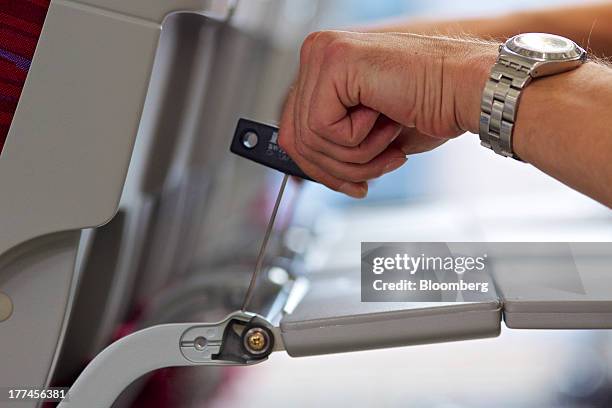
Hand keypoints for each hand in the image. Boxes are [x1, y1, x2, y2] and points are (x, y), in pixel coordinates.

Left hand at [278, 31, 495, 196]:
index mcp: (322, 67)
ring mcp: (324, 53)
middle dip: (336, 170)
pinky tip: (386, 123)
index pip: (292, 129)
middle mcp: (318, 53)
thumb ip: (330, 146)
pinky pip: (323, 128)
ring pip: (309, 138)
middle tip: (371, 176)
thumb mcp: (366, 137)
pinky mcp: (336, 61)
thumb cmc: (430, 108)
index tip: (348, 186)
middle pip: (294, 137)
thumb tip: (300, 169)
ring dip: (356, 158)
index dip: (318, 168)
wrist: (468, 92)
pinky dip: (359, 142)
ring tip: (388, 145)